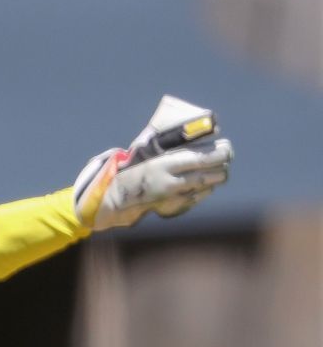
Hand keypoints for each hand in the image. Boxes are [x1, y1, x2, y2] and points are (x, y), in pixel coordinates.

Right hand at [73, 96, 231, 229]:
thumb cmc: (138, 170)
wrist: (119, 196)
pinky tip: (207, 184)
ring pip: (206, 186)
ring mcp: (173, 196)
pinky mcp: (173, 207)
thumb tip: (202, 139)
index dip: (220, 152)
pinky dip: (206, 189)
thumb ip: (175, 150)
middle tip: (227, 156)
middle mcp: (171, 181)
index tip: (226, 146)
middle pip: (208, 173)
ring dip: (217, 177)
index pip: (201, 158)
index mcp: (165, 164)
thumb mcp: (153, 155)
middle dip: (222, 164)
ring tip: (220, 170)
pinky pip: (198, 197)